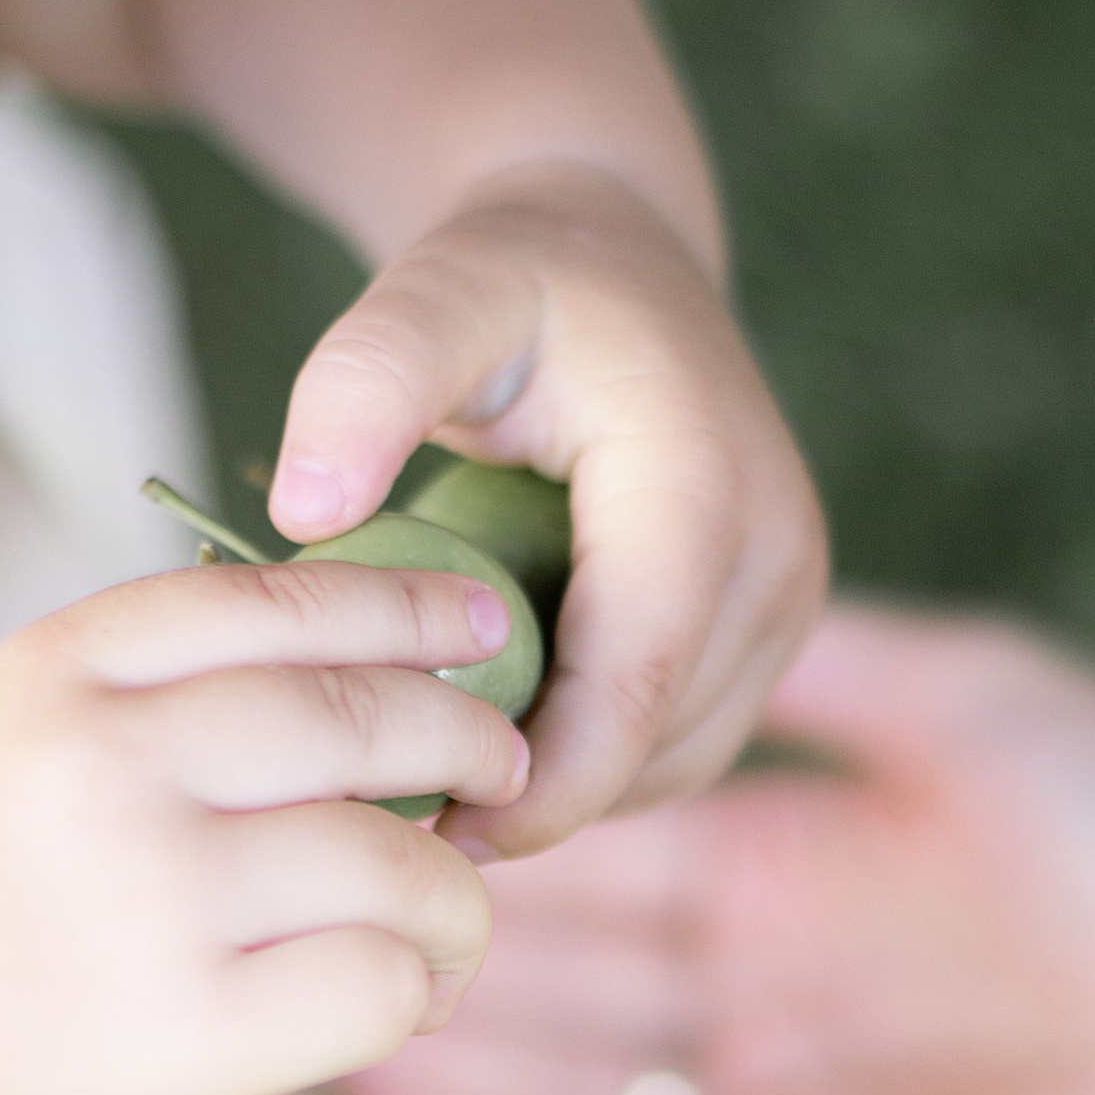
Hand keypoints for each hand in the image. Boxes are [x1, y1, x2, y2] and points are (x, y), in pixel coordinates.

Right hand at [0, 560, 528, 1094]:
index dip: (404, 606)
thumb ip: (180, 692)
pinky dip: (419, 995)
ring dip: (456, 901)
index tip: (485, 622)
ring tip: (441, 935)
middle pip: (360, 717)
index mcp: (50, 676)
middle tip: (503, 774)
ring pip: (397, 860)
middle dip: (469, 740)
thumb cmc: (15, 926)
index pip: (273, 602)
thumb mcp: (36, 756)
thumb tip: (411, 638)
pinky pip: (385, 982)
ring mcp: (143, 900)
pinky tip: (402, 1006)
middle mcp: (92, 769)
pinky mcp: (194, 1033)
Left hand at [267, 162, 828, 857]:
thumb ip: (365, 384)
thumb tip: (307, 512)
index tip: (433, 836)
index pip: (631, 693)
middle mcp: (775, 558)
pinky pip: (678, 745)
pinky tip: (503, 730)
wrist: (618, 257)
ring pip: (670, 762)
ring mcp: (787, 605)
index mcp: (703, 491)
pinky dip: (594, 761)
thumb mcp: (434, 294)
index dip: (537, 790)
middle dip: (536, 796)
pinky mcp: (771, 636)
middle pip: (652, 743)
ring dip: (566, 785)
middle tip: (404, 809)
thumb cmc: (517, 278)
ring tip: (445, 768)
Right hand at [346, 601, 1094, 1094]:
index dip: (460, 845)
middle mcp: (756, 999)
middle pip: (544, 995)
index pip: (579, 865)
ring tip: (279, 1045)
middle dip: (407, 971)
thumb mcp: (981, 716)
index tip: (333, 819)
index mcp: (783, 874)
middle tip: (251, 949)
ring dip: (428, 1082)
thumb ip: (825, 669)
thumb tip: (669, 586)